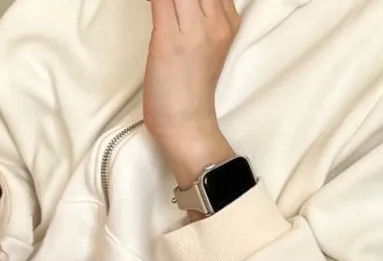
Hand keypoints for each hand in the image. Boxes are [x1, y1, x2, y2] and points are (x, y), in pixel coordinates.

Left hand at [144, 0, 239, 187]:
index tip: (179, 3)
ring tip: (160, 6)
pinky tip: (153, 2)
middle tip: (167, 4)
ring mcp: (195, 28)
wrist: (187, 127)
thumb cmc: (189, 95)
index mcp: (228, 22)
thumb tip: (180, 8)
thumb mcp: (205, 51)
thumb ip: (199, 22)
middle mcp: (217, 20)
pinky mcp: (169, 38)